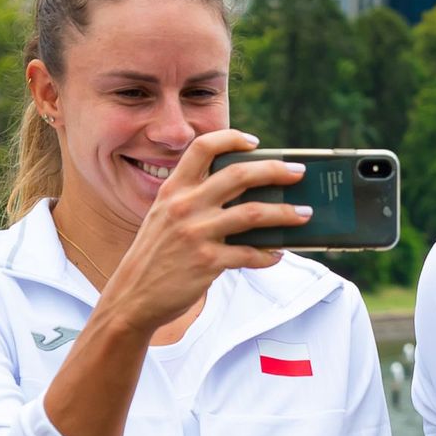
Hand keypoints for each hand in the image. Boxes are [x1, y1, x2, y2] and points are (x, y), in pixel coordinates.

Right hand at [100, 129, 309, 334]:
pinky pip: (249, 253)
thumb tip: (246, 195)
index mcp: (173, 190)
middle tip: (299, 172)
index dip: (231, 138)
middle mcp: (185, 206)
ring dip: (285, 213)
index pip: (202, 148)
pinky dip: (268, 254)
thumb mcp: (164, 217)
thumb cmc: (155, 255)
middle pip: (240, 175)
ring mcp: (196, 233)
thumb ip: (193, 200)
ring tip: (304, 214)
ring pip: (254, 213)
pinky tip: (277, 254)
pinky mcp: (207, 262)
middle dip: (276, 170)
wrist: (132, 296)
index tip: (254, 142)